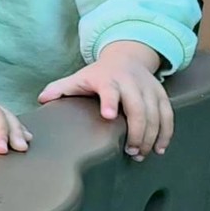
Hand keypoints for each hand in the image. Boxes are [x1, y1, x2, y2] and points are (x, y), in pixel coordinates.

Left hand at [38, 41, 170, 158]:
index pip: (109, 90)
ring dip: (151, 137)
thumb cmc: (98, 74)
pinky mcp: (161, 94)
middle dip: (136, 131)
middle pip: (137, 107)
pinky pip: (168, 115)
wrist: (126, 56)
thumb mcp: (79, 78)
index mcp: (107, 79)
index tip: (108, 115)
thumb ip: (60, 89)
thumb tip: (41, 100)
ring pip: (155, 114)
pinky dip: (166, 133)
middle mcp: (130, 82)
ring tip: (141, 154)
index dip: (109, 101)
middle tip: (131, 151)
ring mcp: (148, 88)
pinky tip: (159, 148)